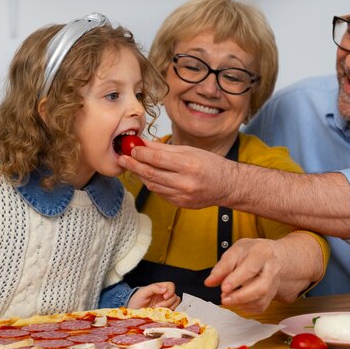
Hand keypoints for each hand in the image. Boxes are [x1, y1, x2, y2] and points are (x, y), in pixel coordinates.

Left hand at [118, 141, 234, 208]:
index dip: (140, 154)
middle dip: (134, 165)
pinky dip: (152, 183)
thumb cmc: (211, 166)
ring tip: (132, 165)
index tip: (131, 148)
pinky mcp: (180, 204)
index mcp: (189, 166)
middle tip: (123, 158)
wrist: (227, 186)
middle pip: (151, 173)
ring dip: (140, 174)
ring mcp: (182, 196)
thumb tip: (144, 144)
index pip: (157, 159)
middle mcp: (185, 183)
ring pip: (152, 185)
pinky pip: (159, 193)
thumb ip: (164, 149)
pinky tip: (149, 176)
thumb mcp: (190, 151)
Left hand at [127, 281, 180, 309]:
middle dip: (167, 302)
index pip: (171, 286)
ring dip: (168, 307)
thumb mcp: (143, 292)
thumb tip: (165, 289)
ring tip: (157, 310)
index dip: (170, 291)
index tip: (164, 296)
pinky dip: (169, 312)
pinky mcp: (166, 312)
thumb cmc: (136, 301)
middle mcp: (164, 295)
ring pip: (176, 304)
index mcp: (159, 288)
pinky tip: (160, 314)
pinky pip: (173, 311)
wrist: (132, 313)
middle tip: (156, 306)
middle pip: (174, 296)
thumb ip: (154, 288)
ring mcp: (166, 304)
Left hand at [205, 238, 281, 312]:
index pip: (250, 268)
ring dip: (241, 303)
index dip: (236, 280)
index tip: (223, 288)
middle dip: (240, 296)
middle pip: (261, 288)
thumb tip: (209, 282)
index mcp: (262, 252)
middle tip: (224, 298)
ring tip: (227, 299)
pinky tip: (237, 301)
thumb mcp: (235, 251)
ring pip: (261, 299)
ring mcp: (274, 283)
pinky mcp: (272, 294)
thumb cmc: (251, 252)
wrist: (270, 255)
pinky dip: (246, 307)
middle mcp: (272, 268)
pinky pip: (260, 306)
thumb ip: (222, 266)